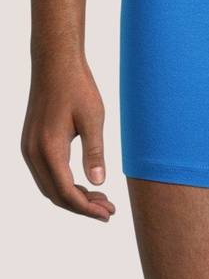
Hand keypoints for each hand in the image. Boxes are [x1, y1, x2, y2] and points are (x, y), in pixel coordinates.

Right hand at [21, 56, 115, 221]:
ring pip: (49, 186)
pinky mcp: (32, 142)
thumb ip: (94, 152)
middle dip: (82, 207)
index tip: (108, 214)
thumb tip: (99, 182)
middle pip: (55, 195)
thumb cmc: (77, 87)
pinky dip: (64, 184)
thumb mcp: (93, 118)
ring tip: (101, 199)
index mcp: (48, 148)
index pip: (66, 192)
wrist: (56, 64)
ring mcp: (29, 148)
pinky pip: (46, 174)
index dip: (87, 208)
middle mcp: (33, 152)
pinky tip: (85, 183)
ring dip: (73, 197)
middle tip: (109, 210)